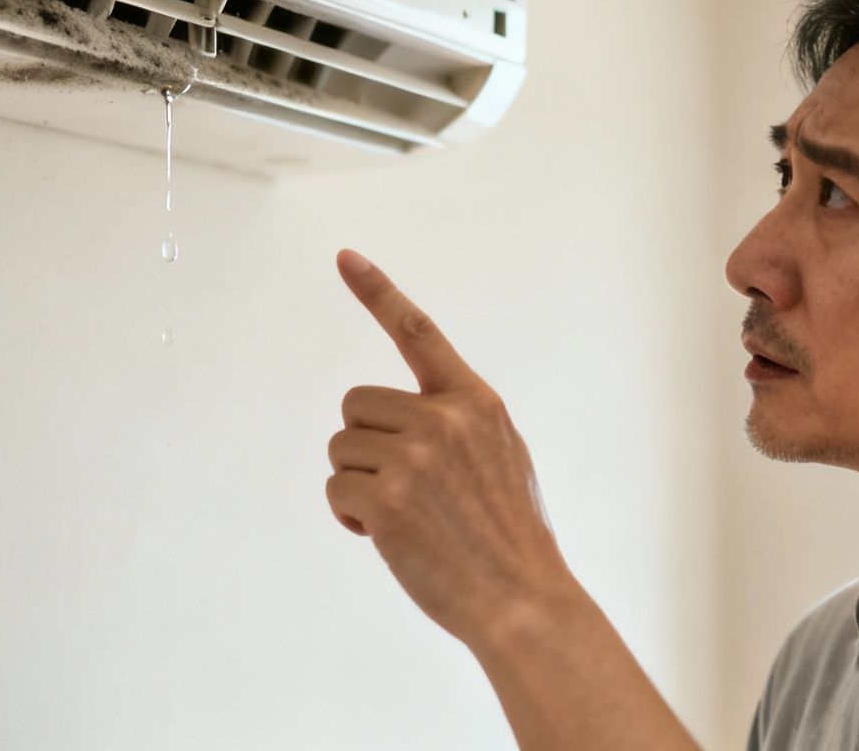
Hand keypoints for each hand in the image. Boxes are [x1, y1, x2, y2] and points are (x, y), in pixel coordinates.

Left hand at [324, 249, 574, 648]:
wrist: (522, 600)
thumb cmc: (511, 538)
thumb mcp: (503, 458)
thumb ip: (458, 425)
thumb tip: (399, 418)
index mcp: (475, 402)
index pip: (418, 332)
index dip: (377, 291)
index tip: (344, 257)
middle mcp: (444, 419)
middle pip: (355, 405)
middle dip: (365, 444)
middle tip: (402, 488)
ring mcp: (414, 458)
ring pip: (341, 447)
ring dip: (356, 482)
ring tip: (404, 517)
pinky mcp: (386, 500)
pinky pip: (336, 488)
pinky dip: (349, 516)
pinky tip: (388, 539)